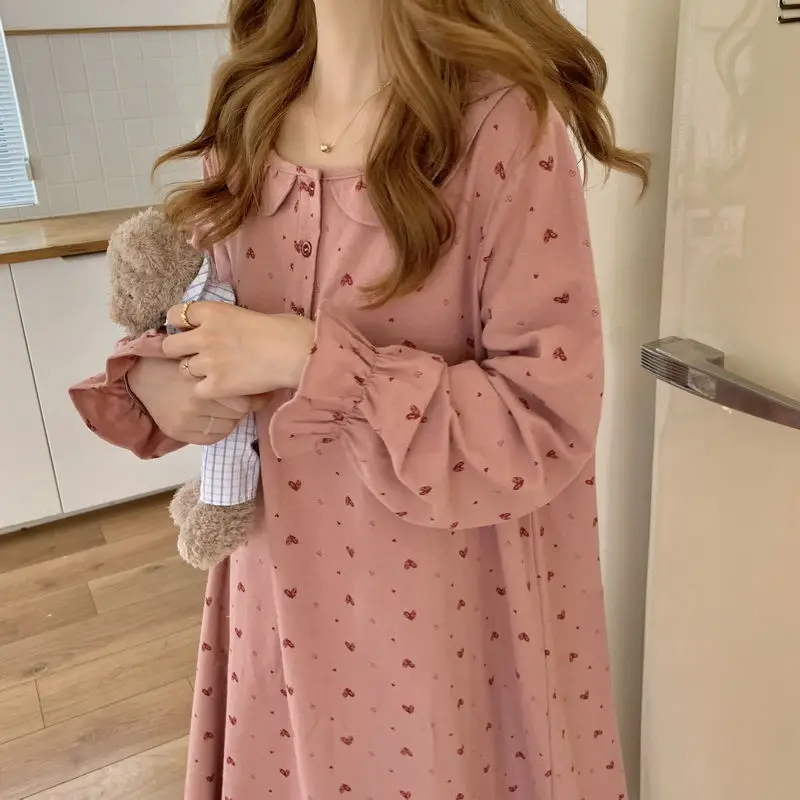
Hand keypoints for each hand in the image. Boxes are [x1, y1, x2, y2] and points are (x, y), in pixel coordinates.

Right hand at [127, 356, 268, 444]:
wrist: (140, 376)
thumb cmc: (175, 360)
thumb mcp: (199, 352)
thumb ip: (223, 362)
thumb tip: (257, 374)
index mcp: (202, 375)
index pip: (246, 396)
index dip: (255, 393)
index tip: (258, 389)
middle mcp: (196, 400)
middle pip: (240, 411)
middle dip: (244, 404)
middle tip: (241, 396)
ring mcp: (187, 419)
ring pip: (229, 425)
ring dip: (233, 417)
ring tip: (225, 406)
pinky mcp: (179, 432)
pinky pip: (213, 438)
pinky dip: (219, 429)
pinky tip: (215, 417)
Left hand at [162, 302, 315, 399]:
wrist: (296, 353)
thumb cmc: (285, 329)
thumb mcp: (249, 314)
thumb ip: (228, 321)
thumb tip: (225, 330)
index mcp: (212, 311)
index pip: (175, 314)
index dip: (181, 324)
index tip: (191, 331)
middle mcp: (203, 335)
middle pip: (170, 346)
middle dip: (180, 351)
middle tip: (197, 356)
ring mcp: (208, 362)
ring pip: (183, 370)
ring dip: (197, 372)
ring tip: (218, 373)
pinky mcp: (217, 385)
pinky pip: (198, 390)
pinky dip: (209, 390)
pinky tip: (225, 388)